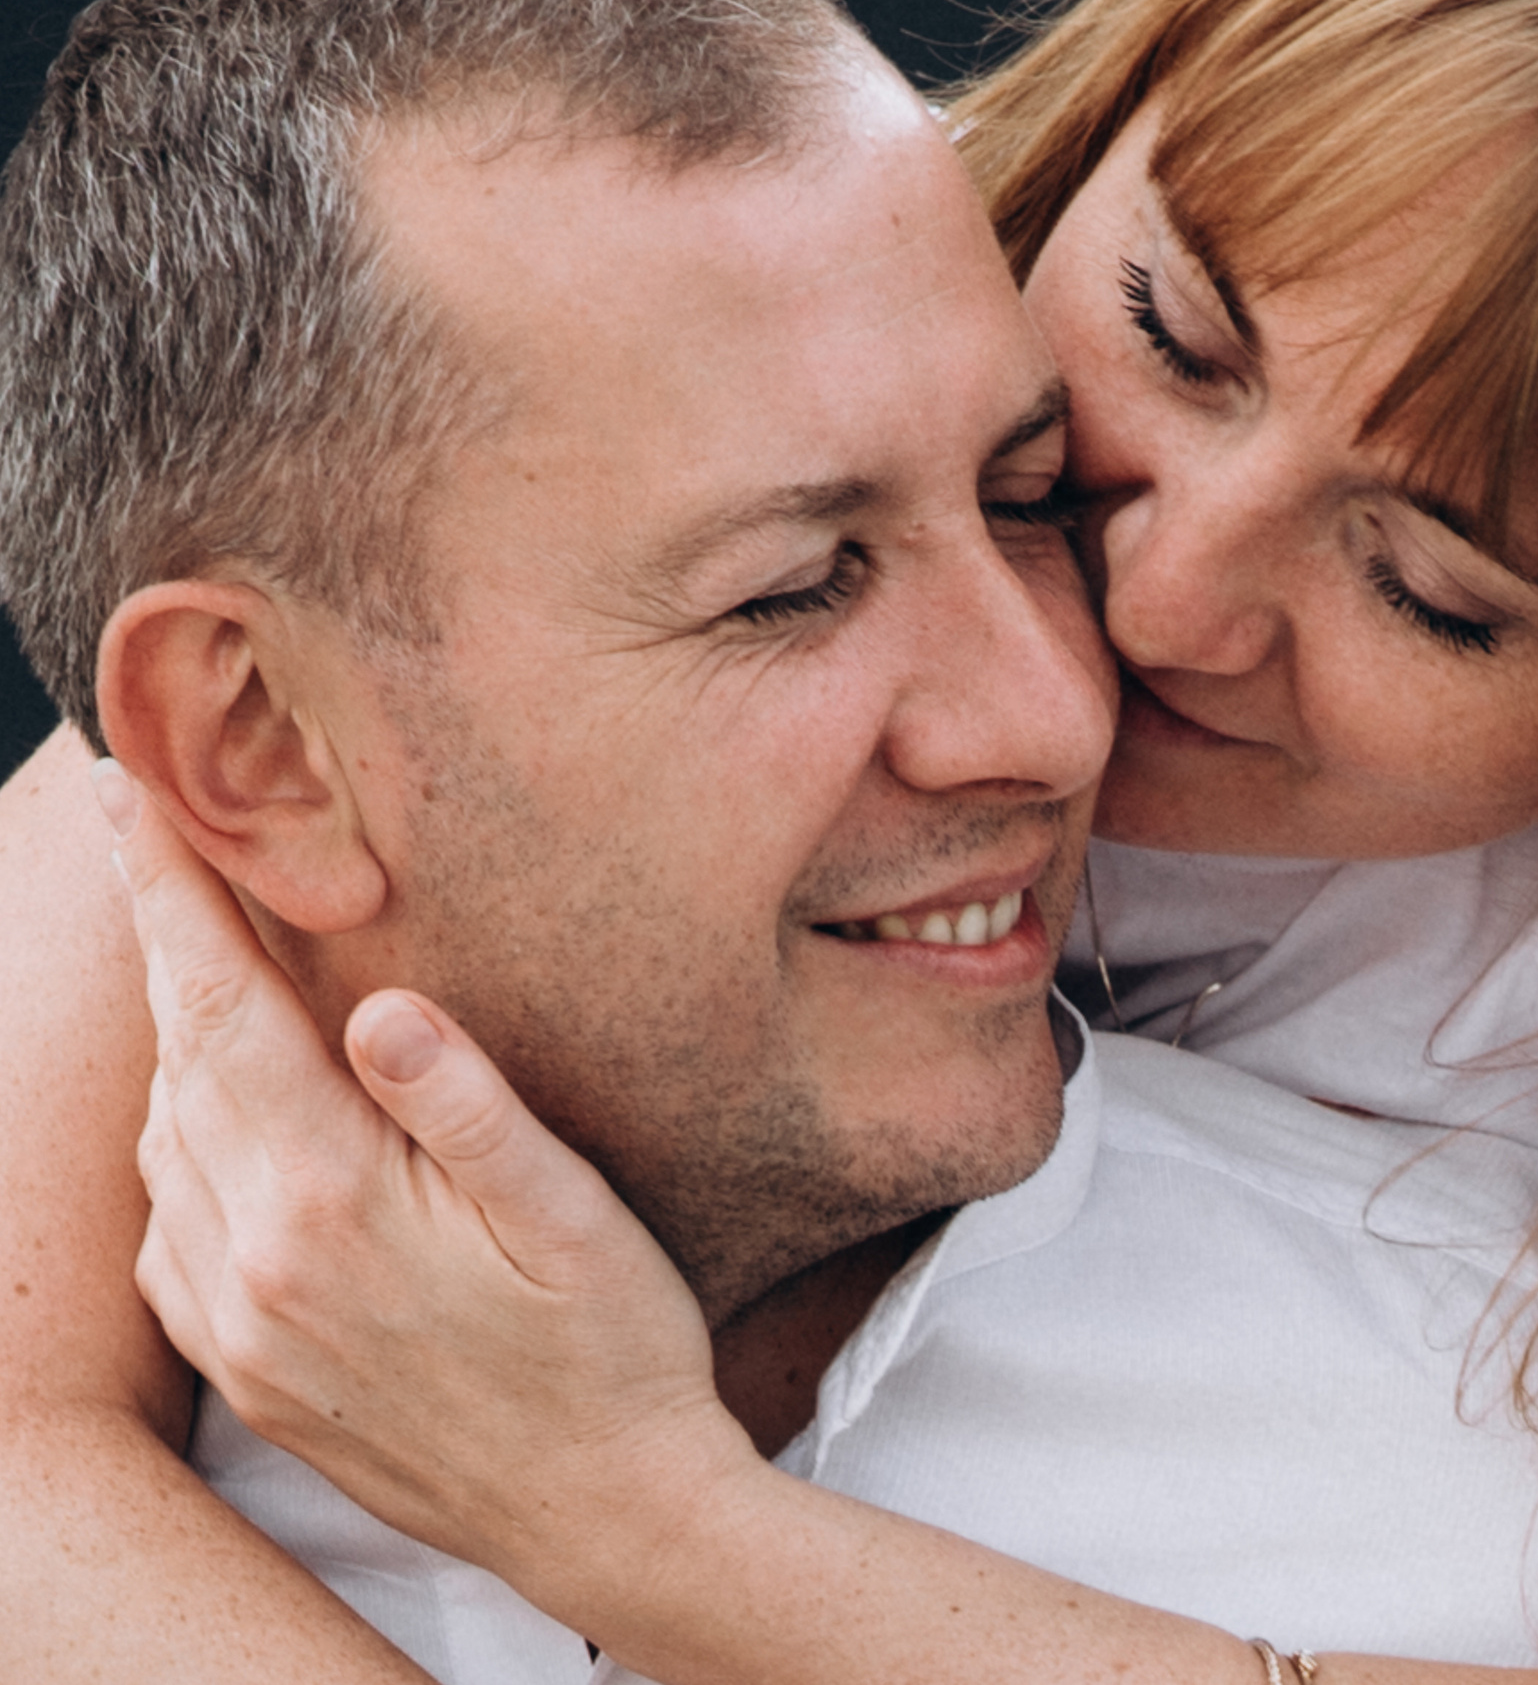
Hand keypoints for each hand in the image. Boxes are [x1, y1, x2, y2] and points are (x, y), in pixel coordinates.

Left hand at [99, 759, 754, 1595]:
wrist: (603, 1518)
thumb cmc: (613, 1354)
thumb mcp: (574, 1217)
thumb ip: (468, 1108)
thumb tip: (380, 1005)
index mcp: (331, 1202)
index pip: (221, 1013)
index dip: (174, 899)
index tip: (137, 804)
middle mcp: (256, 1264)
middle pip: (179, 1066)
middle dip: (169, 950)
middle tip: (170, 850)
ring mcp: (240, 1329)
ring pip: (164, 1149)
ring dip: (180, 1051)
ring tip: (220, 980)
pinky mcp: (247, 1377)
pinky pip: (166, 1241)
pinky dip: (180, 1157)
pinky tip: (231, 1131)